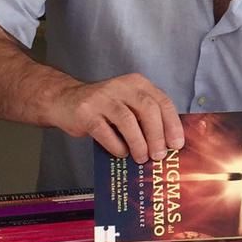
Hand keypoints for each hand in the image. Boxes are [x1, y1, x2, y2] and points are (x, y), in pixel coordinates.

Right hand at [51, 74, 184, 161]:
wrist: (65, 100)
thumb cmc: (103, 108)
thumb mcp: (128, 104)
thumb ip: (145, 117)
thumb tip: (167, 145)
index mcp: (137, 83)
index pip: (162, 101)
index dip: (172, 124)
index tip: (176, 144)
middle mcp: (121, 86)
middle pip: (147, 109)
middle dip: (157, 135)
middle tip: (159, 155)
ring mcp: (102, 98)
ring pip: (128, 120)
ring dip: (138, 143)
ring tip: (141, 158)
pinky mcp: (86, 112)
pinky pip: (105, 132)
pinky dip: (116, 146)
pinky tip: (121, 153)